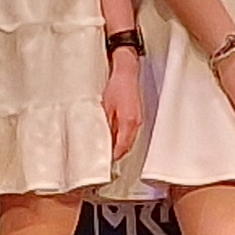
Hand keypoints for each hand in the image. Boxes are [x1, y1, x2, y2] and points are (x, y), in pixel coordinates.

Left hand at [103, 46, 145, 162]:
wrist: (126, 71)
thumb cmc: (116, 85)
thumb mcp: (104, 106)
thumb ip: (102, 126)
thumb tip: (97, 140)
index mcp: (129, 122)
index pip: (121, 148)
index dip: (112, 157)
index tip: (103, 164)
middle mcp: (136, 123)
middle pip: (126, 146)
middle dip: (114, 154)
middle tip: (102, 160)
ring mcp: (137, 120)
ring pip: (128, 141)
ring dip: (118, 147)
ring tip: (105, 151)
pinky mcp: (136, 117)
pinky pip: (129, 133)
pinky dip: (120, 138)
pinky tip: (111, 137)